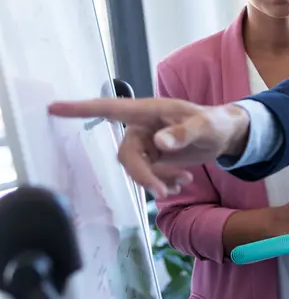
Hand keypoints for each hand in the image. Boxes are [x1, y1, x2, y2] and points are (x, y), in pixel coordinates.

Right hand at [48, 97, 250, 197]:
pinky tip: (183, 182)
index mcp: (148, 111)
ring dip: (158, 180)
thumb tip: (160, 143)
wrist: (226, 135)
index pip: (109, 109)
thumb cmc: (215, 122)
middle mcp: (141, 127)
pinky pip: (147, 175)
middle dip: (143, 175)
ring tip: (185, 180)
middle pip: (126, 155)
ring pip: (137, 169)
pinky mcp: (153, 158)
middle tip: (164, 190)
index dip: (80, 109)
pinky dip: (163, 182)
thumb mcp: (205, 126)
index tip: (53, 108)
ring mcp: (146, 144)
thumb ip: (184, 133)